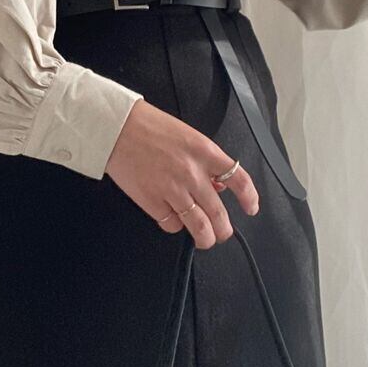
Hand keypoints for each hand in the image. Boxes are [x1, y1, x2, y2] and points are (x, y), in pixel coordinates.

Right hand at [105, 99, 259, 249]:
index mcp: (205, 152)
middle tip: (222, 233)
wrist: (117, 128)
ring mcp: (173, 190)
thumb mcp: (186, 135)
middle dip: (223, 230)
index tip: (251, 208)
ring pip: (199, 226)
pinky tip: (173, 220)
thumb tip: (216, 184)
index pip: (239, 180)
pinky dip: (174, 226)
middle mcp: (193, 174)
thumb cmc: (147, 126)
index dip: (249, 198)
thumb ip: (204, 160)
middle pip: (219, 213)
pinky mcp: (153, 202)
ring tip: (204, 240)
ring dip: (204, 238)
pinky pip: (172, 225)